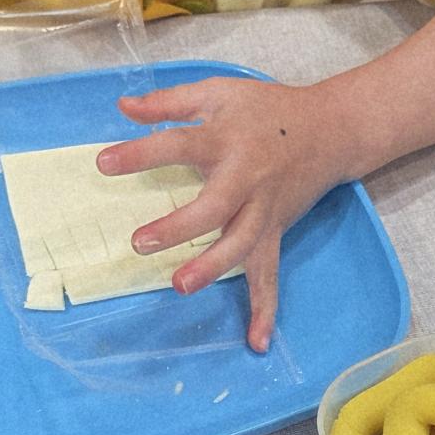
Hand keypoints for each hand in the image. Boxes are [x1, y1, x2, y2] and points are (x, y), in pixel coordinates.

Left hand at [97, 78, 345, 353]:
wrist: (331, 130)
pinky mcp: (274, 232)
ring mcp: (263, 211)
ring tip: (179, 286)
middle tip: (141, 243)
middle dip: (180, 226)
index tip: (103, 164)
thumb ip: (169, 101)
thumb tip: (122, 105)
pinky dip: (266, 308)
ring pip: (240, 244)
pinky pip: (269, 273)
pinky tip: (257, 342)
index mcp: (227, 141)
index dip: (141, 154)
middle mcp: (247, 179)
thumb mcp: (218, 92)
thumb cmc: (268, 109)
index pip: (179, 144)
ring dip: (212, 268)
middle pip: (215, 206)